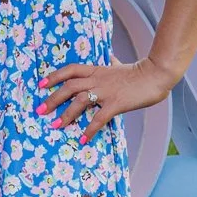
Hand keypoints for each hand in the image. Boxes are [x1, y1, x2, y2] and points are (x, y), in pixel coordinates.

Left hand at [38, 56, 175, 141]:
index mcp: (96, 70)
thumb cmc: (138, 72)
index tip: (41, 85)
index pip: (70, 70)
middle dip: (52, 99)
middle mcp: (97, 79)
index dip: (54, 76)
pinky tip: (83, 139)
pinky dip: (89, 129)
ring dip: (66, 114)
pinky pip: (99, 118)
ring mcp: (106, 91)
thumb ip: (110, 63)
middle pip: (68, 87)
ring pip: (79, 101)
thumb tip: (109, 57)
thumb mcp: (119, 65)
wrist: (155, 74)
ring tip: (56, 126)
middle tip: (40, 111)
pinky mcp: (116, 103)